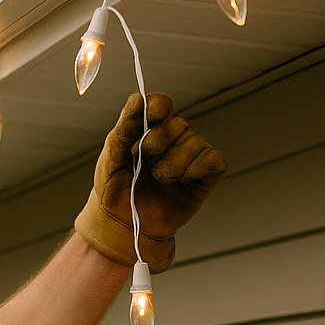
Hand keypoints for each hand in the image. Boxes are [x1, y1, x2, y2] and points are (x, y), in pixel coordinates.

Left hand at [75, 93, 226, 272]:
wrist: (122, 225)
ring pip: (194, 144)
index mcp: (147, 129)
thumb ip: (124, 129)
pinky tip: (180, 181)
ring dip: (172, 165)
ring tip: (159, 180)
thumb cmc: (114, 191)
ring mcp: (191, 154)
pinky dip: (195, 170)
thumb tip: (138, 99)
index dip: (158, 108)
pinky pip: (213, 160)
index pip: (160, 105)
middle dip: (158, 145)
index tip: (152, 114)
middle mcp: (173, 138)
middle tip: (144, 164)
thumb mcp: (111, 159)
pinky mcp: (207, 173)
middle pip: (177, 125)